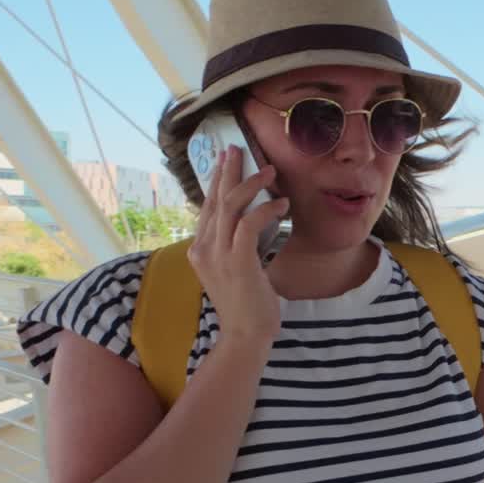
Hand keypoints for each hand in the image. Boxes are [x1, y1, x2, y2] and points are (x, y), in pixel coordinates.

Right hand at [186, 145, 288, 347]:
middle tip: (237, 148)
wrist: (246, 335)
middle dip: (227, 171)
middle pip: (215, 199)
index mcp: (200, 250)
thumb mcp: (236, 271)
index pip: (208, 207)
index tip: (225, 160)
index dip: (217, 182)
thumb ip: (236, 248)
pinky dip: (267, 209)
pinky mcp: (237, 261)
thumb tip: (251, 225)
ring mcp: (217, 254)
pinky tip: (283, 204)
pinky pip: (250, 223)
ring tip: (271, 171)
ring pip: (231, 205)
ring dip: (252, 183)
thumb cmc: (248, 306)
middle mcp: (203, 248)